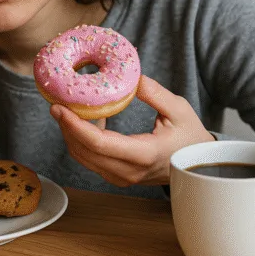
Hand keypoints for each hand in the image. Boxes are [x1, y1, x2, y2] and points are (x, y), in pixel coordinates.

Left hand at [50, 75, 215, 186]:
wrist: (198, 165)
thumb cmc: (190, 136)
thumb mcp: (179, 109)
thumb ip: (155, 93)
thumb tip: (132, 78)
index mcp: (144, 154)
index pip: (100, 144)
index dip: (76, 126)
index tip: (60, 108)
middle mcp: (129, 171)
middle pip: (85, 152)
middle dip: (66, 128)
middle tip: (56, 104)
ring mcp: (123, 178)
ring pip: (85, 159)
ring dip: (71, 135)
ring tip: (67, 110)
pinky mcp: (118, 177)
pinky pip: (91, 161)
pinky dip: (82, 142)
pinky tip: (86, 120)